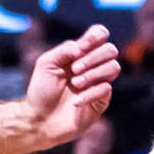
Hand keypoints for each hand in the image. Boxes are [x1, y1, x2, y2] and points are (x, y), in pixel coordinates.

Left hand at [24, 25, 119, 145]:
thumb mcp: (46, 64)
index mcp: (79, 53)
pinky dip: (90, 93)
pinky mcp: (102, 101)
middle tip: (74, 68)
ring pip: (113, 68)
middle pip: (110, 50)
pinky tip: (75, 101)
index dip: (96, 36)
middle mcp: (92, 66)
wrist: (40, 119)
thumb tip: (82, 46)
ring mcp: (98, 83)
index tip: (81, 47)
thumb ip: (65, 50)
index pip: (99, 35)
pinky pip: (106, 89)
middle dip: (93, 57)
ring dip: (93, 74)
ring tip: (75, 83)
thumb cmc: (41, 90)